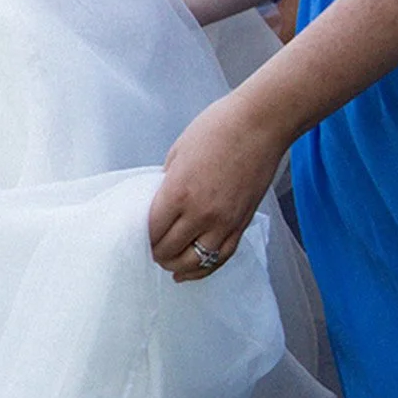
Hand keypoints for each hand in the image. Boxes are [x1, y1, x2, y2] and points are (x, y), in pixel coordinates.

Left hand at [147, 95, 289, 282]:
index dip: (142, 237)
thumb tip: (160, 203)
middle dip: (156, 253)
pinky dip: (205, 268)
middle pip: (170, 249)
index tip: (137, 237)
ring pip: (196, 261)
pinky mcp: (243, 224)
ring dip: (178, 266)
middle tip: (150, 250)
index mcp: (178, 192)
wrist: (259, 125)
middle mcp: (201, 213)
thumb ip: (167, 184)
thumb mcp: (177, 153)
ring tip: (168, 264)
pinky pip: (221, 257)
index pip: (152, 230)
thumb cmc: (216, 129)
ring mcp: (225, 222)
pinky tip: (192, 272)